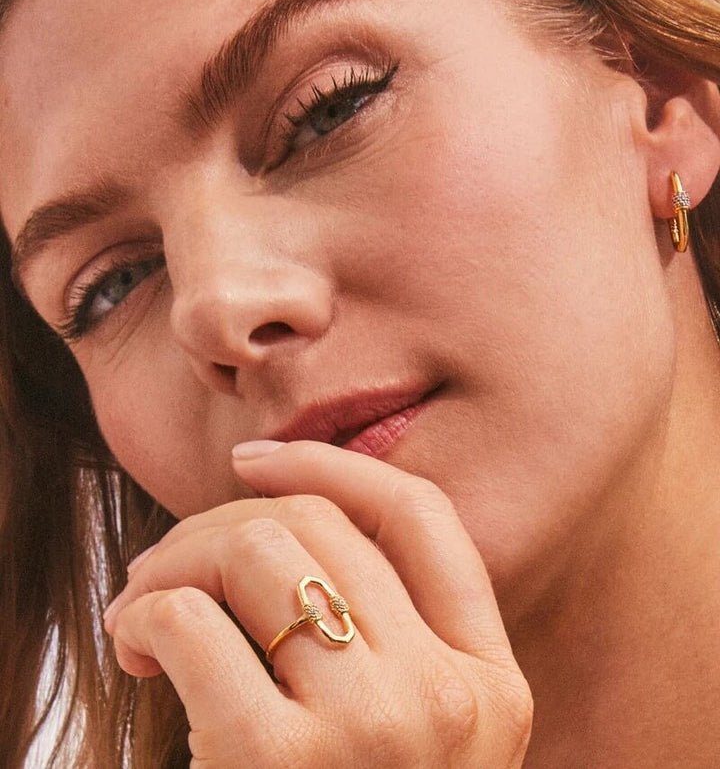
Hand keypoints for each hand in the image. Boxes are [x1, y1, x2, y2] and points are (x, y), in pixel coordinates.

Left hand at [103, 441, 532, 767]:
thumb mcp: (415, 739)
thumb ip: (389, 639)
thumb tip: (281, 511)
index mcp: (492, 688)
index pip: (424, 519)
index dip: (334, 465)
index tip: (255, 457)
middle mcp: (446, 699)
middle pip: (317, 525)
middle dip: (220, 523)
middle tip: (168, 567)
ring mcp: (372, 731)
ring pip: (254, 550)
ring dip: (173, 562)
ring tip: (143, 608)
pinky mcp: (279, 767)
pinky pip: (191, 620)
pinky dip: (145, 616)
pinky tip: (136, 652)